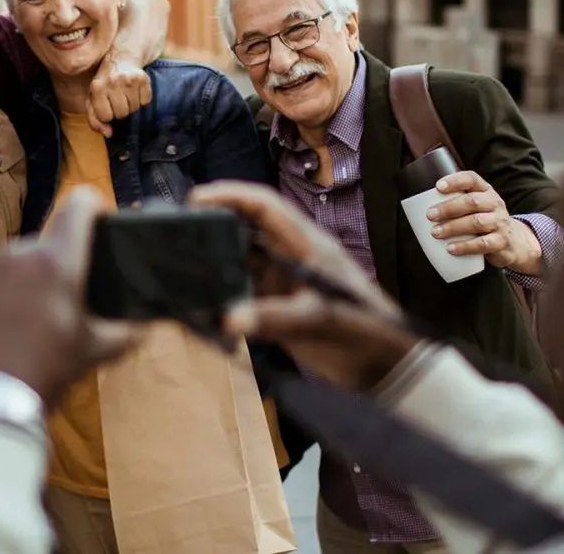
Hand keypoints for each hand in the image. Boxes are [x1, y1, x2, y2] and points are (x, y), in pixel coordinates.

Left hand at [0, 187, 142, 404]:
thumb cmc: (43, 371)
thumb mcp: (92, 353)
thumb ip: (126, 333)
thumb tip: (146, 324)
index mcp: (56, 260)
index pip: (80, 205)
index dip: (96, 209)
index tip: (103, 226)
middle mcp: (19, 253)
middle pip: (52, 241)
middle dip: (65, 262)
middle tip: (72, 299)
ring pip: (23, 261)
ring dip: (34, 279)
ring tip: (38, 319)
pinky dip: (8, 294)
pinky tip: (10, 327)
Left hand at [86, 56, 151, 137]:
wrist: (121, 57)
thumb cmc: (105, 82)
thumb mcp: (93, 98)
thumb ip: (95, 119)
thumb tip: (108, 134)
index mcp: (97, 87)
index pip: (105, 117)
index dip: (107, 114)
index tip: (107, 105)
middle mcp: (113, 82)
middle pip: (121, 114)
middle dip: (120, 110)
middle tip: (117, 98)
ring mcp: (129, 79)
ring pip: (134, 109)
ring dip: (131, 105)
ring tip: (126, 93)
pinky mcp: (143, 79)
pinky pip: (146, 101)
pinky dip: (142, 99)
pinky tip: (135, 90)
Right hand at [191, 182, 415, 390]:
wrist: (385, 368)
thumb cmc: (364, 332)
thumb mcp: (322, 321)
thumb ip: (275, 319)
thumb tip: (228, 320)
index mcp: (307, 245)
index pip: (265, 206)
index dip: (231, 195)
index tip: (196, 197)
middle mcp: (292, 256)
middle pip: (247, 228)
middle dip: (215, 224)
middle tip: (178, 231)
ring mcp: (285, 281)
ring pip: (242, 259)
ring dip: (216, 259)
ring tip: (180, 261)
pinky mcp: (280, 307)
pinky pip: (245, 291)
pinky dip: (224, 292)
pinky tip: (202, 300)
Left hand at [426, 171, 542, 273]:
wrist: (515, 242)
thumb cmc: (486, 220)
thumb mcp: (478, 206)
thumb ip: (457, 202)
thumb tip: (419, 206)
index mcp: (486, 191)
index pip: (472, 179)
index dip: (455, 181)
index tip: (437, 187)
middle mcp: (494, 203)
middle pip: (472, 201)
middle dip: (448, 208)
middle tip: (430, 215)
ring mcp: (500, 222)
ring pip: (477, 222)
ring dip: (453, 227)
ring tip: (435, 233)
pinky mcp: (501, 242)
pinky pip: (483, 244)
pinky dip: (465, 247)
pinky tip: (450, 249)